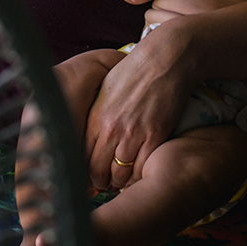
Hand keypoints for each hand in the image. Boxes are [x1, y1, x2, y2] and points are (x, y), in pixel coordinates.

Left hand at [82, 22, 197, 190]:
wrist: (164, 60)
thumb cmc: (135, 72)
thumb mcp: (106, 91)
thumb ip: (98, 116)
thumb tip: (92, 135)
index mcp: (95, 118)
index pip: (82, 157)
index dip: (86, 172)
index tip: (92, 177)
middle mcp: (110, 129)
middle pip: (99, 170)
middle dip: (102, 182)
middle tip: (107, 185)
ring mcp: (133, 134)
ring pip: (121, 174)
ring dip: (122, 182)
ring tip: (124, 182)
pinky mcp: (155, 135)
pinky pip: (143, 168)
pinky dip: (141, 175)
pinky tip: (142, 174)